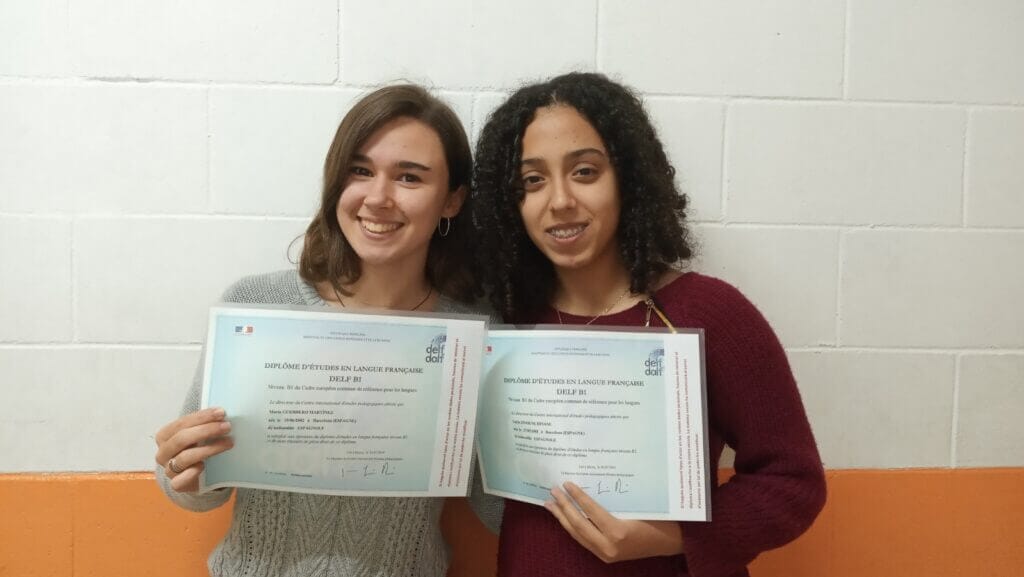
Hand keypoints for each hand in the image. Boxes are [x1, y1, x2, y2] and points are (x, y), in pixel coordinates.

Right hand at [155, 407, 233, 492]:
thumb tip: (222, 414)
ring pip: (184, 458)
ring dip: (208, 449)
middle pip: (182, 439)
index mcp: (164, 436)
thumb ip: (203, 424)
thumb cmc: (196, 448)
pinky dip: (191, 473)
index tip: (221, 412)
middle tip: (227, 426)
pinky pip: (180, 481)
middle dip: (206, 430)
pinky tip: (203, 467)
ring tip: (228, 443)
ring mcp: (168, 469)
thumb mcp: (197, 434)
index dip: (202, 417)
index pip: (181, 423)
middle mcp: (163, 452)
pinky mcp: (176, 484)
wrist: (196, 476)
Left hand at [545, 481, 684, 562]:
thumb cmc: (659, 520)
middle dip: (563, 507)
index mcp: (618, 532)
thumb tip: (592, 480)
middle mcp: (608, 546)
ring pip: (577, 535)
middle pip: (578, 525)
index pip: (590, 512)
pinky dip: (572, 528)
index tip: (566, 484)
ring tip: (550, 504)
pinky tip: (564, 518)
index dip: (577, 497)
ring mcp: (606, 554)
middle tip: (552, 491)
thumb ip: (615, 499)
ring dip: (562, 518)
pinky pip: (584, 540)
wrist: (671, 543)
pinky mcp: (605, 556)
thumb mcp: (638, 505)